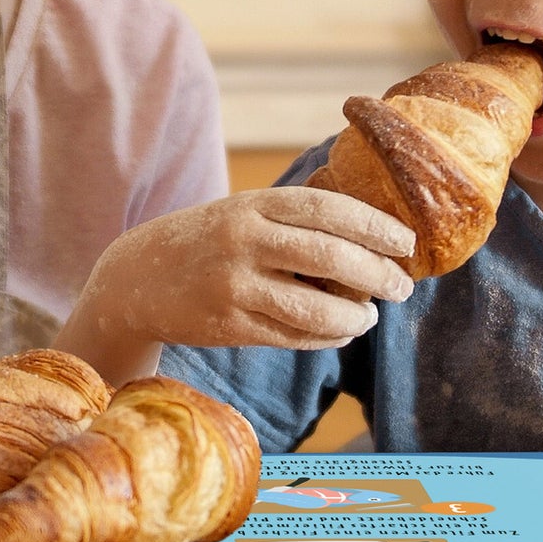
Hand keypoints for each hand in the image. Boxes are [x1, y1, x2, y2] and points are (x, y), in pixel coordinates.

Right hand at [56, 187, 415, 381]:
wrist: (137, 276)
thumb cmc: (207, 240)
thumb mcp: (242, 211)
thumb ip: (293, 219)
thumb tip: (371, 238)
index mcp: (252, 205)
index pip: (327, 208)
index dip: (373, 225)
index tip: (405, 242)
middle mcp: (243, 241)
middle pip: (329, 257)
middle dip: (376, 274)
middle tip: (401, 286)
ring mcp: (234, 286)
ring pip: (314, 307)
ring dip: (354, 316)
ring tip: (370, 317)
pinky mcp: (229, 326)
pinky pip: (292, 337)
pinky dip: (325, 337)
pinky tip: (340, 332)